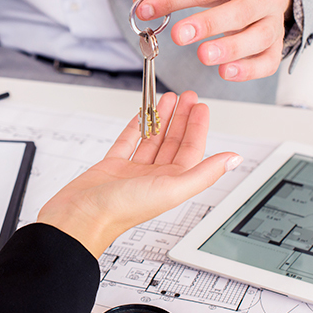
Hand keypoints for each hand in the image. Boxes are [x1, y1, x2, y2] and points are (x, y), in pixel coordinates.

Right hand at [37, 91, 241, 257]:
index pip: (192, 151)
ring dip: (161, 119)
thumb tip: (233, 159)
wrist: (80, 216)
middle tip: (188, 96)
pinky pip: (127, 141)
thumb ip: (204, 174)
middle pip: (173, 142)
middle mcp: (154, 177)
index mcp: (171, 184)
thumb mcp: (170, 189)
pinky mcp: (111, 166)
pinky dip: (135, 127)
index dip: (198, 128)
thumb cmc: (121, 210)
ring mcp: (132, 171)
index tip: (201, 107)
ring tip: (168, 98)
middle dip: (182, 118)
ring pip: (152, 139)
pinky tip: (141, 115)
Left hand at [135, 0, 291, 81]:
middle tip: (179, 35)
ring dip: (230, 49)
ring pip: (258, 38)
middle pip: (240, 11)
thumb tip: (141, 0)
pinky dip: (249, 70)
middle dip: (207, 24)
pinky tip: (226, 72)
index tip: (147, 9)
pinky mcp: (276, 44)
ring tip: (204, 56)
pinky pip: (268, 61)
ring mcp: (274, 21)